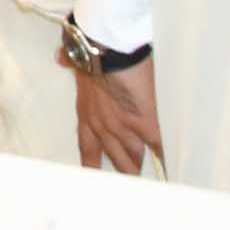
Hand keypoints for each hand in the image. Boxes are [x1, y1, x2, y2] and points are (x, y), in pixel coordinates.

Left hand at [76, 55, 162, 175]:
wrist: (105, 47)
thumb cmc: (90, 50)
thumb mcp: (76, 60)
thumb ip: (70, 62)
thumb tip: (61, 56)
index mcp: (86, 113)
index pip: (88, 148)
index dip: (92, 164)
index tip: (95, 174)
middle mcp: (102, 126)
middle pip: (114, 158)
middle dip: (123, 170)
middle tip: (129, 181)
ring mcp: (123, 126)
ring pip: (133, 157)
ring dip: (141, 166)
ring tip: (147, 179)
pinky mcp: (142, 120)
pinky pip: (156, 144)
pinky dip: (163, 155)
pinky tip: (169, 166)